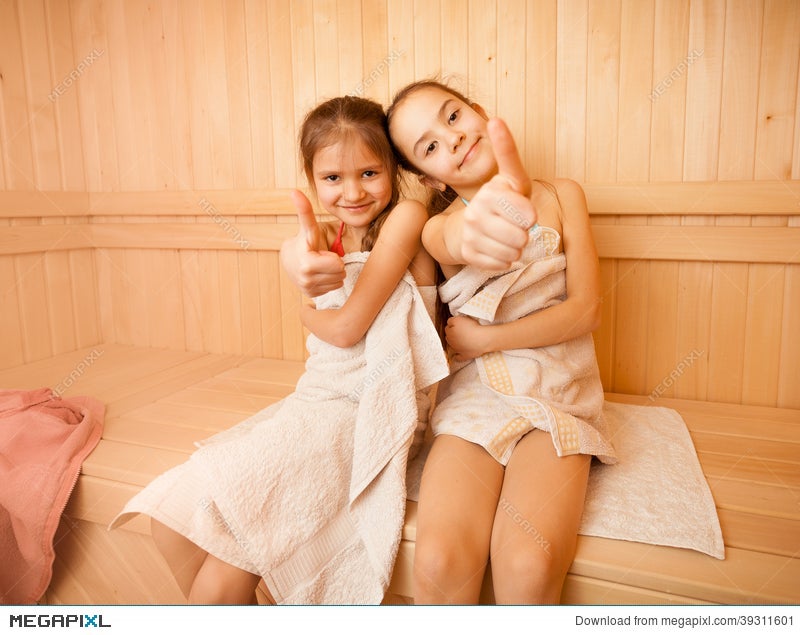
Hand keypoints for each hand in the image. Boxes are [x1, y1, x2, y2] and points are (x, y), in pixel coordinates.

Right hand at [281, 190, 345, 296]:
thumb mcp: (307, 228)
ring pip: (338, 280)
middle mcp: (306, 278)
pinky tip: (320, 274)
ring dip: (333, 273)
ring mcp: (308, 288)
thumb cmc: (303, 242)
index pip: (337, 264)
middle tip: (324, 257)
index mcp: (307, 262)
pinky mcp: (311, 295)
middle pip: (340, 272)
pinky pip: (333, 288)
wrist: (290, 260)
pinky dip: (329, 281)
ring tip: (321, 265)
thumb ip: (304, 211)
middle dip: (335, 264)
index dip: (333, 257)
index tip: (322, 254)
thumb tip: (294, 190)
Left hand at [445, 315, 489, 361]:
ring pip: (451, 346)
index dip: (453, 325)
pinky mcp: (464, 356)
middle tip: (461, 331)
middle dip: (453, 334)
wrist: (482, 339)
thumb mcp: (459, 319)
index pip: (447, 328)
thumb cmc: (472, 328)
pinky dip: (457, 356)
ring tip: (462, 340)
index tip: (458, 324)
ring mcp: (457, 349)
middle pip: (448, 337)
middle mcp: (451, 341)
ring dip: (454, 343)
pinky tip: (458, 354)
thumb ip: (451, 320)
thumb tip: (449, 323)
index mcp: (450, 332)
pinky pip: (457, 357)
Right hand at [460, 118, 535, 269]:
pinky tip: (497, 249)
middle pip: (521, 236)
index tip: (528, 215)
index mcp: (490, 193)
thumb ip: (508, 153)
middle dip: (524, 234)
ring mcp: (471, 234)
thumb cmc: (500, 200)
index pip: (525, 213)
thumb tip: (496, 119)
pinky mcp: (469, 253)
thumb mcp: (510, 177)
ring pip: (512, 252)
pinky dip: (504, 260)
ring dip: (516, 248)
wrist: (465, 227)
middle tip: (516, 227)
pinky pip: (501, 264)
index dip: (529, 216)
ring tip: (508, 238)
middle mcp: (476, 213)